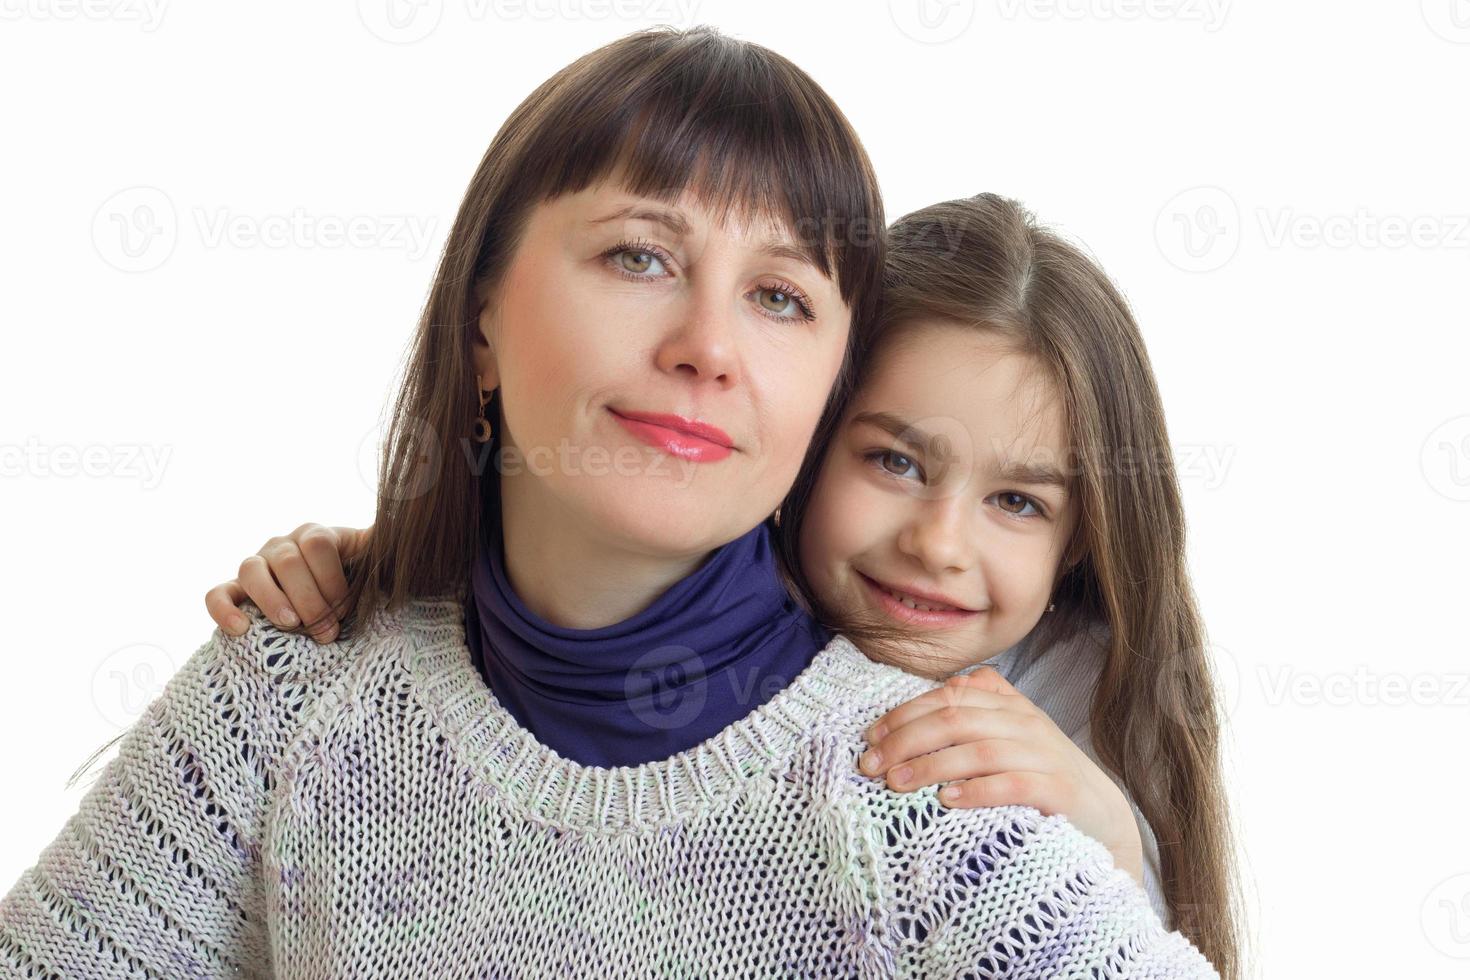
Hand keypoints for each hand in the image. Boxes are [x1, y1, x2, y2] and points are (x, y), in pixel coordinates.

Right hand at [204, 523, 372, 643]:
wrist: (327, 601)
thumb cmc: (352, 581)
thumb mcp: (370, 561)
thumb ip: (382, 544)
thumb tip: (402, 520)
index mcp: (315, 535)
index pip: (319, 545)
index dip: (333, 578)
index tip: (347, 609)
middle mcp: (282, 545)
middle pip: (288, 561)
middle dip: (311, 599)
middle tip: (327, 631)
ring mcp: (255, 566)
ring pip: (250, 571)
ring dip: (271, 599)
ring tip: (292, 625)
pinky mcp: (235, 591)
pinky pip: (217, 594)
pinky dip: (223, 611)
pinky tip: (241, 630)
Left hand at [857, 666, 1145, 886]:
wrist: (1104, 817)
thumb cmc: (1039, 776)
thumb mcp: (1005, 737)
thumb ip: (969, 715)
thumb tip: (909, 716)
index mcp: (1007, 704)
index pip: (947, 696)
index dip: (904, 714)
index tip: (871, 739)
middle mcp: (1025, 722)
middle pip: (955, 720)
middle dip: (906, 741)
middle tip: (871, 766)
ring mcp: (1044, 754)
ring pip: (979, 750)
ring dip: (931, 765)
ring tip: (896, 784)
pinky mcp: (1060, 790)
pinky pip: (1013, 785)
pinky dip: (977, 791)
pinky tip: (946, 801)